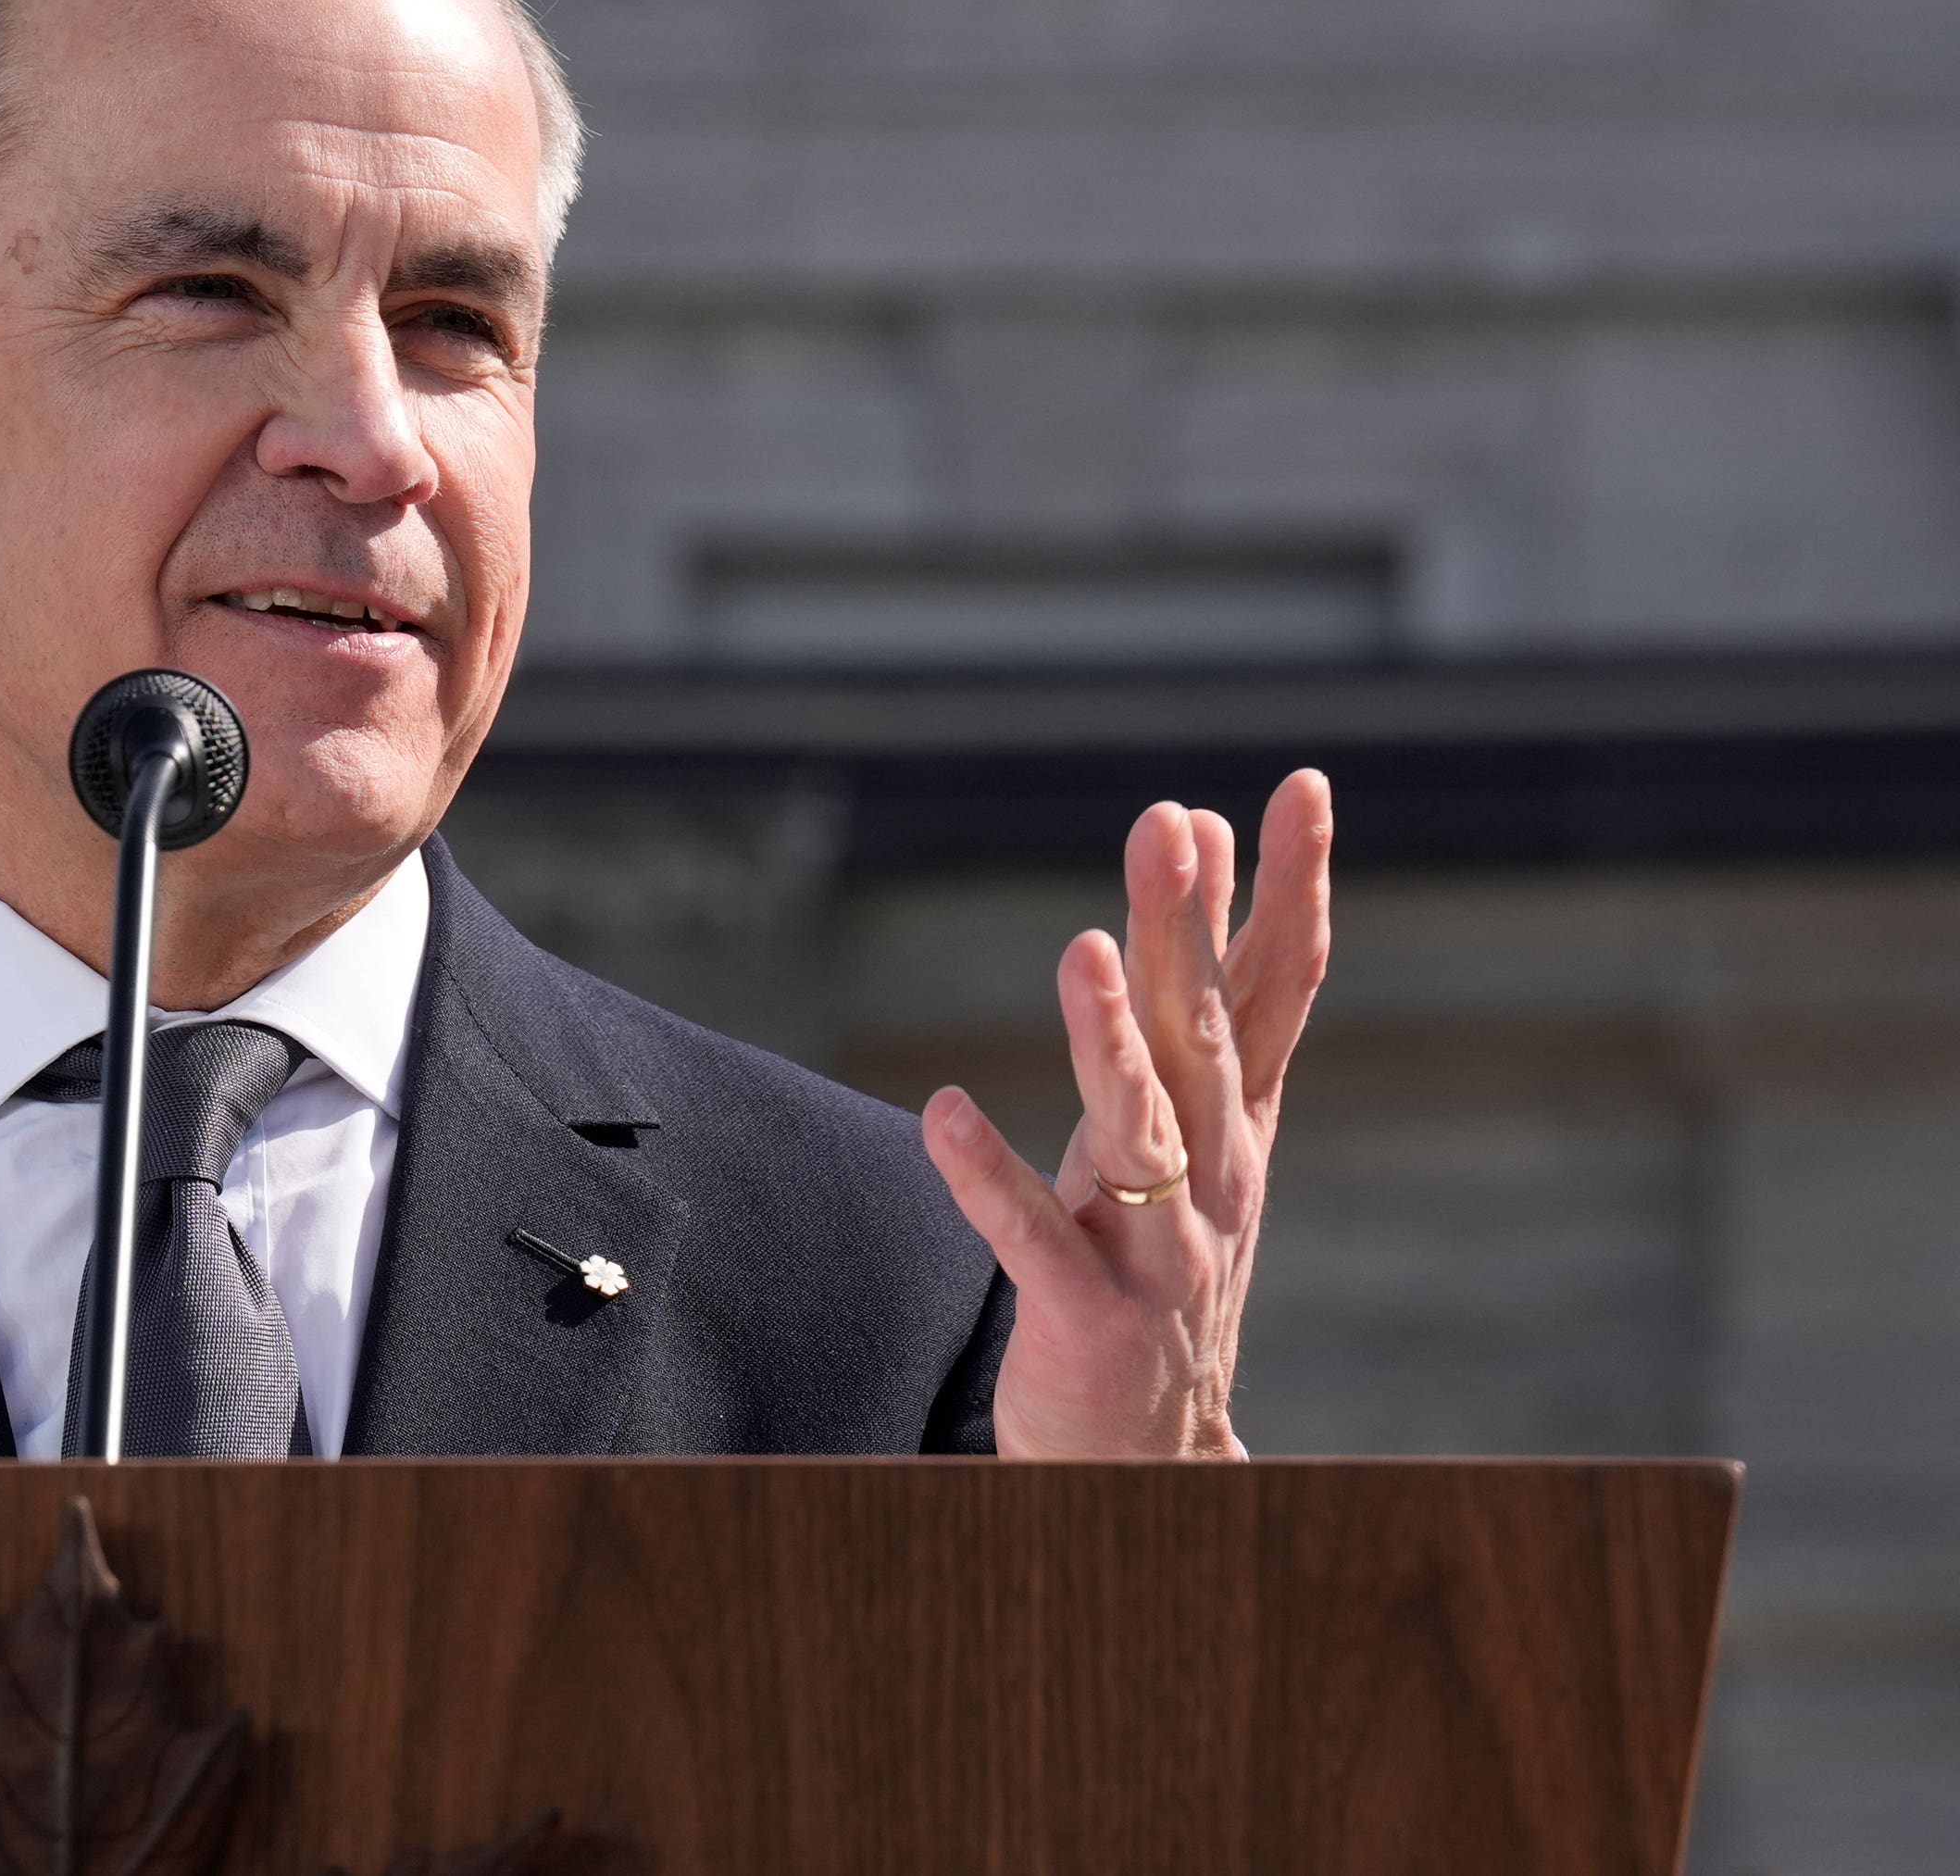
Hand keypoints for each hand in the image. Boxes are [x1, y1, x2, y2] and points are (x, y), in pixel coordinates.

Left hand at [920, 771, 1333, 1459]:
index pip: (1282, 990)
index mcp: (1240, 1127)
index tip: (1301, 785)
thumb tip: (1197, 848)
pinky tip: (943, 1114)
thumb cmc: (1155, 1263)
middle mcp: (1217, 1179)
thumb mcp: (1186, 1132)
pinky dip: (989, 1174)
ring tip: (1081, 947)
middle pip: (1205, 1035)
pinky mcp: (1085, 1314)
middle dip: (1187, 927)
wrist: (1154, 1458)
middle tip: (1168, 821)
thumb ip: (1192, 1004)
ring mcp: (1158, 1251)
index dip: (1294, 887)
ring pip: (1139, 1129)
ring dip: (1108, 1038)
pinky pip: (1030, 1236)